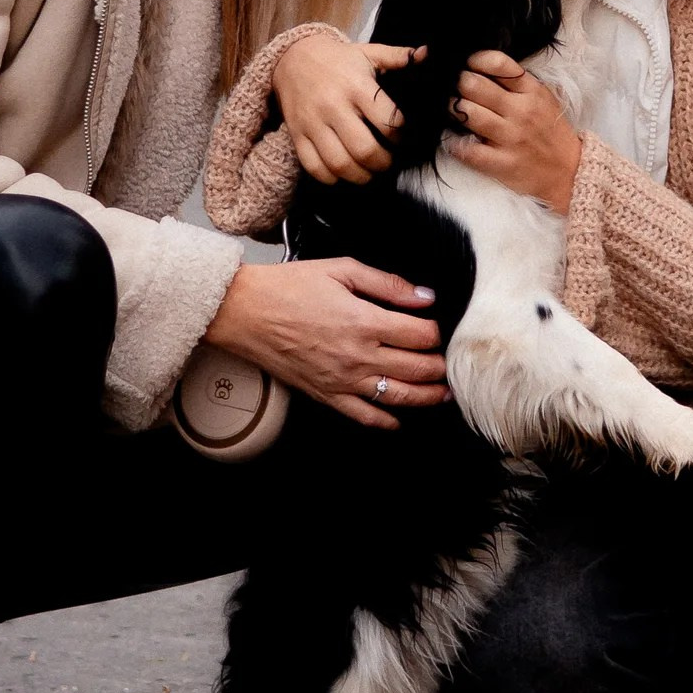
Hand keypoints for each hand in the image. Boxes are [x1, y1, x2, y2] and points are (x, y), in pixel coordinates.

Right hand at [205, 258, 448, 430]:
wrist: (245, 311)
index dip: (437, 333)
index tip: (438, 330)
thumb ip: (388, 284)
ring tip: (440, 392)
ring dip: (426, 396)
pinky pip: (364, 416)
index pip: (421, 335)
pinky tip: (398, 419)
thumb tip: (424, 296)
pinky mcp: (326, 395)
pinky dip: (386, 421)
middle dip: (439, 367)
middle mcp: (358, 355)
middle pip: (417, 368)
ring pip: (399, 397)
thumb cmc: (288, 287)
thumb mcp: (342, 270)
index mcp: (365, 321)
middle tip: (448, 363)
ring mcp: (343, 380)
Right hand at [272, 33, 426, 185]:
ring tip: (369, 172)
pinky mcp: (297, 134)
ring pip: (339, 163)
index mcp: (356, 86)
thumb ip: (398, 57)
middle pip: (364, 149)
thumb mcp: (368, 53)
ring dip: (359, 176)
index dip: (400, 136)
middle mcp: (334, 106)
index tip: (401, 139)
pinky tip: (342, 173)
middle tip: (388, 162)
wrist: (292, 58)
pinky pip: (313, 166)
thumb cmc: (337, 60)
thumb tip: (427, 54)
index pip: (387, 121)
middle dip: (382, 163)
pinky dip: (330, 177)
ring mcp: (313, 122)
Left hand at [446, 49, 582, 214]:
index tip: (466, 65)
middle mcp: (521, 111)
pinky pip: (467, 150)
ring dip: (452, 109)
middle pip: (473, 85)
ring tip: (453, 111)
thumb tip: (480, 67)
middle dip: (457, 83)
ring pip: (466, 113)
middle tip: (454, 88)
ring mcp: (510, 138)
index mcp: (532, 91)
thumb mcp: (543, 98)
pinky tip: (454, 140)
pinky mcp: (502, 163)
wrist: (570, 172)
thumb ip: (517, 82)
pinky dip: (454, 145)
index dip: (474, 60)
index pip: (497, 64)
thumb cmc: (550, 131)